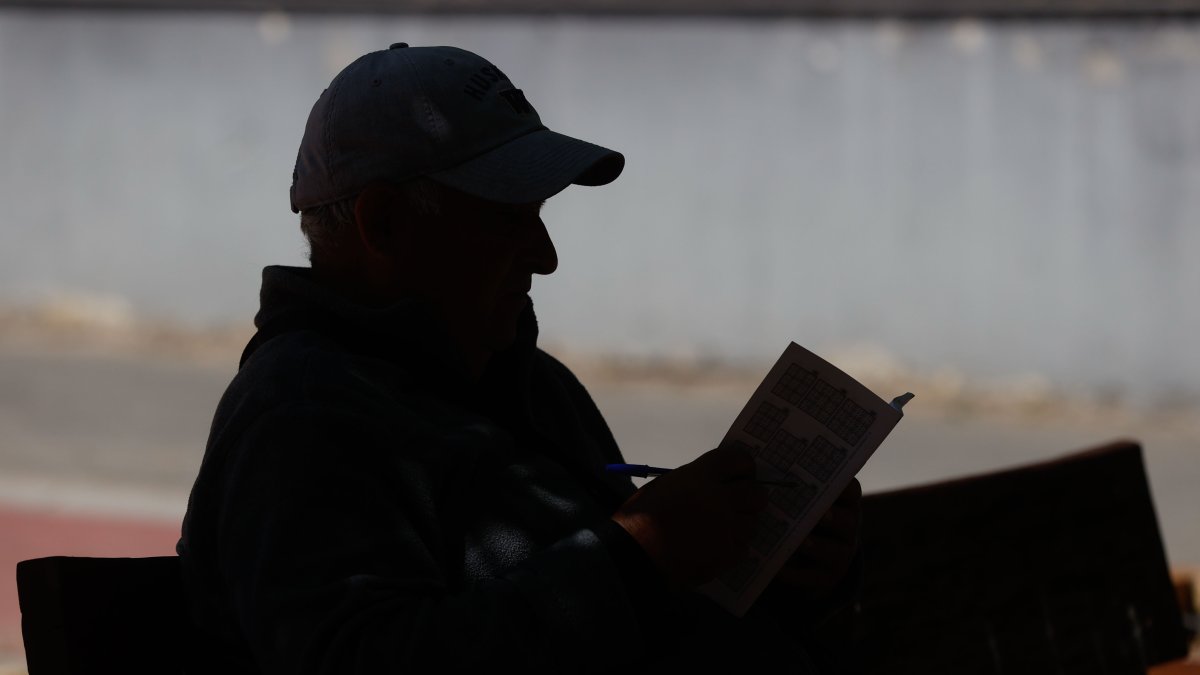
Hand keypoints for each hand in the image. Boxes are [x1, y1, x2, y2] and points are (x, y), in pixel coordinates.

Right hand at [611, 446, 767, 588]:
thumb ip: (695, 481)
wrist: (634, 555)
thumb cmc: (640, 517)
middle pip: (755, 493)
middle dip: (749, 495)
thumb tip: (719, 483)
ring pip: (752, 522)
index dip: (743, 466)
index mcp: (700, 476)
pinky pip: (743, 546)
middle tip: (738, 501)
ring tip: (722, 527)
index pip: (739, 461)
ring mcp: (726, 528)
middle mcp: (719, 499)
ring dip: (741, 522)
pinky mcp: (726, 555)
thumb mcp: (666, 485)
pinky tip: (716, 546)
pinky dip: (733, 546)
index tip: (741, 473)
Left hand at [769, 478, 861, 601]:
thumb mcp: (801, 501)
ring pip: (836, 552)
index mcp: (844, 504)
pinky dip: (796, 573)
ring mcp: (841, 555)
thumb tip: (761, 459)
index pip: (851, 491)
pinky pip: (814, 577)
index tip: (828, 480)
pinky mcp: (827, 578)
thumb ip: (793, 485)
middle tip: (820, 514)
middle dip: (834, 518)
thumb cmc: (799, 517)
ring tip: (801, 542)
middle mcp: (848, 529)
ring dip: (818, 546)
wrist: (806, 560)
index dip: (843, 487)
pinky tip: (778, 567)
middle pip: (848, 522)